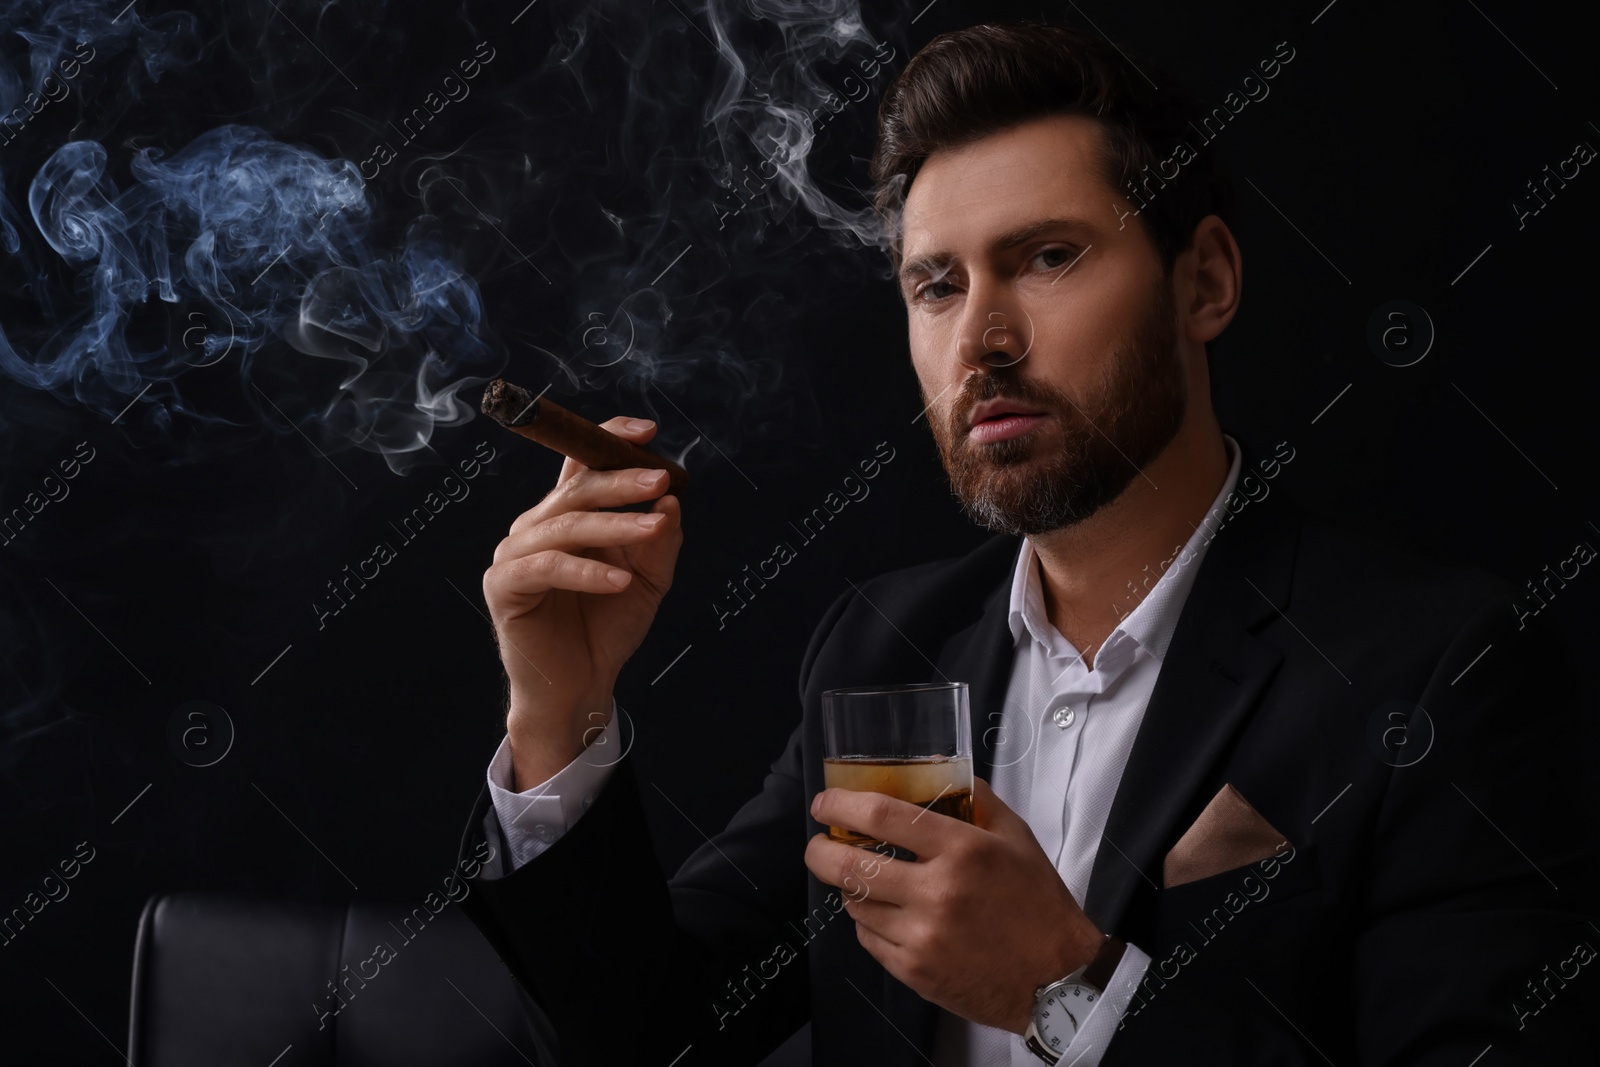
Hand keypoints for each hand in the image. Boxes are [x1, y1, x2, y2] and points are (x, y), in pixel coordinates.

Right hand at [481, 416, 682, 786]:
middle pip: (577, 490)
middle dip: (621, 481)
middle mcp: (535, 527)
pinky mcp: (504, 587)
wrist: (580, 687)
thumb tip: (673, 500)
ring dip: (614, 525)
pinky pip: (548, 568)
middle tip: (660, 479)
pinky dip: (588, 572)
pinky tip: (620, 581)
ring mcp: (515, 554)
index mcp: (565, 517)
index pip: (581, 465)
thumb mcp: (648, 581)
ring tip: (654, 528)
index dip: (608, 439)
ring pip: (566, 525)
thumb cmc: (607, 629)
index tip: (647, 432)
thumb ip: (660, 542)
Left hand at [804, 776, 1103, 1033]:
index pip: (883, 816)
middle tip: (819, 842)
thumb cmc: (1038, 902)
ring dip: (849, 886)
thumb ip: (973, 797)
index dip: (842, 804)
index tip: (825, 803)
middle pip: (851, 864)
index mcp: (962, 850)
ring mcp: (922, 937)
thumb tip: (932, 768)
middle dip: (821, 850)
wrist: (1057, 979)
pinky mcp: (915, 972)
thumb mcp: (1015, 836)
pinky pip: (868, 939)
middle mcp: (937, 893)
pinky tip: (885, 913)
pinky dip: (869, 921)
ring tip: (860, 878)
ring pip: (855, 903)